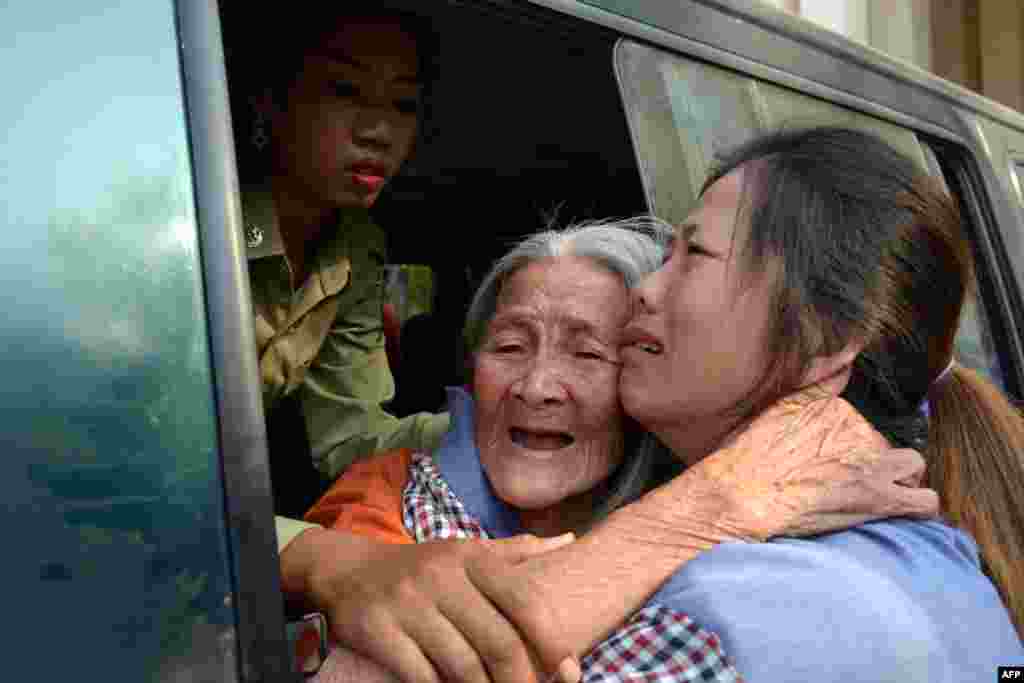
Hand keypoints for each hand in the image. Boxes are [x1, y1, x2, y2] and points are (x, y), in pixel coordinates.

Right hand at [293, 529, 581, 682]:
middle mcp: (442, 577)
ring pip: (464, 666)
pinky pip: (423, 677)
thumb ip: (516, 552)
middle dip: (522, 680)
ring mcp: (409, 604)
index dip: (551, 639)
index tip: (568, 670)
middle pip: (498, 642)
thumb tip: (569, 542)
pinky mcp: (379, 630)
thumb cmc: (422, 567)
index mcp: (470, 558)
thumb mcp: (466, 551)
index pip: (523, 599)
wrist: (348, 572)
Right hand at [661, 391, 938, 541]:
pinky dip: (917, 506)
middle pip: (888, 443)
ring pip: (913, 467)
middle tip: (851, 480)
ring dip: (901, 480)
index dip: (854, 443)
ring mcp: (874, 465)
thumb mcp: (778, 406)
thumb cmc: (748, 454)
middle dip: (878, 461)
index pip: (865, 421)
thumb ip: (818, 380)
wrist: (741, 494)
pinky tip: (898, 511)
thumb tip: (849, 352)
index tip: (835, 458)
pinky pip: (924, 501)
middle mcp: (861, 432)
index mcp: (837, 409)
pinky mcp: (880, 499)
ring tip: (877, 495)